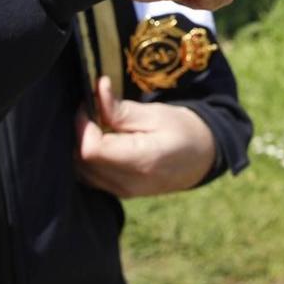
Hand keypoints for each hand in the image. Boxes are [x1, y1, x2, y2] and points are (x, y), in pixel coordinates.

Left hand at [75, 76, 219, 197]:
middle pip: (82, 161)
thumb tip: (96, 90)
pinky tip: (100, 140)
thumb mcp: (156, 113)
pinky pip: (90, 176)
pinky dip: (87, 158)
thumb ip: (121, 108)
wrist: (203, 158)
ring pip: (81, 170)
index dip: (82, 124)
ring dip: (81, 145)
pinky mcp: (120, 192)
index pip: (91, 149)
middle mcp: (129, 183)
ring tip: (96, 124)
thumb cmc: (184, 130)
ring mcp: (124, 191)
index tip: (89, 103)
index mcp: (142, 161)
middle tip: (92, 110)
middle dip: (79, 132)